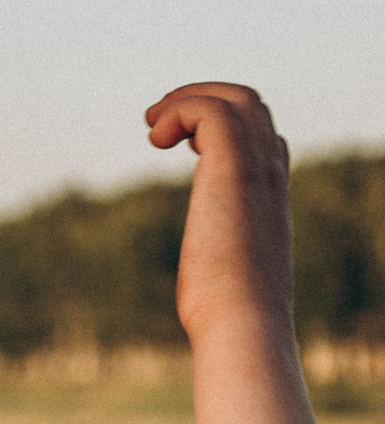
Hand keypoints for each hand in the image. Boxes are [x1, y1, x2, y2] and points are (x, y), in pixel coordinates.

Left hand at [145, 82, 294, 346]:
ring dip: (188, 99)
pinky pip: (210, 110)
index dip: (226, 128)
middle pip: (252, 106)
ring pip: (235, 98)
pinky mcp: (233, 168)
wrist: (243, 325)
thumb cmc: (227, 317)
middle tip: (159, 122)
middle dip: (203, 100)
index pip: (265, 138)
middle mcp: (270, 176)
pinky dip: (180, 110)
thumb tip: (203, 299)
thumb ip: (219, 270)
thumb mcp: (225, 282)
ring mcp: (257, 169)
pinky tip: (155, 140)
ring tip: (152, 126)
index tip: (185, 143)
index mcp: (270, 199)